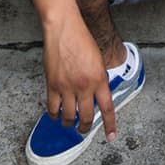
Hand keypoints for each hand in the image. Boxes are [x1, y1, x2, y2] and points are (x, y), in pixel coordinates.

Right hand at [42, 23, 117, 139]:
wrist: (64, 28)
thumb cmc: (81, 39)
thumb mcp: (98, 60)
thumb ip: (98, 79)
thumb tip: (96, 96)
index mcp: (99, 79)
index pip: (107, 108)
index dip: (110, 125)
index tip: (110, 137)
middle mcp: (85, 86)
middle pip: (87, 117)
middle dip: (86, 127)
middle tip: (84, 129)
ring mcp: (68, 87)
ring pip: (69, 117)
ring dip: (69, 123)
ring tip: (70, 123)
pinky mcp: (53, 85)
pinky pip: (53, 109)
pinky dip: (55, 115)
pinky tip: (57, 114)